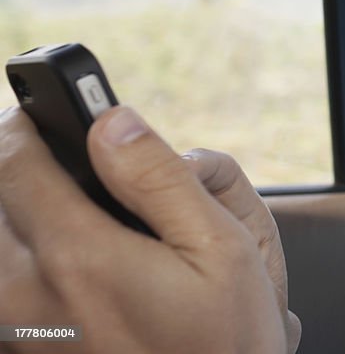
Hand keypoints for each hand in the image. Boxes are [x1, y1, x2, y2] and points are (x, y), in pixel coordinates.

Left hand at [0, 104, 288, 352]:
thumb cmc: (224, 345)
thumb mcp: (221, 251)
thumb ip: (160, 179)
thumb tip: (112, 124)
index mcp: (81, 258)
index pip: (15, 164)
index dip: (26, 124)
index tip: (44, 111)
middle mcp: (32, 297)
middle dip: (13, 167)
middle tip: (51, 154)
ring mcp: (22, 333)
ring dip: (15, 216)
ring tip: (56, 202)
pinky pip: (2, 293)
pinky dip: (19, 259)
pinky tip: (61, 258)